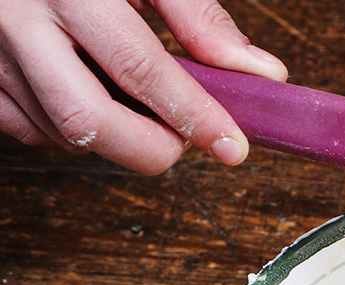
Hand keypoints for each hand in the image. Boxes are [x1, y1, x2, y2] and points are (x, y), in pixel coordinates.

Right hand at [0, 0, 285, 173]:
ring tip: (139, 104)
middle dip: (150, 148)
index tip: (232, 146)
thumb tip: (260, 73)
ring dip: (115, 138)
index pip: (139, 67)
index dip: (192, 115)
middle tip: (184, 138)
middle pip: (87, 120)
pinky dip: (71, 132)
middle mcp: (16, 21)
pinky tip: (92, 99)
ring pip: (60, 133)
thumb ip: (197, 17)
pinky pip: (28, 130)